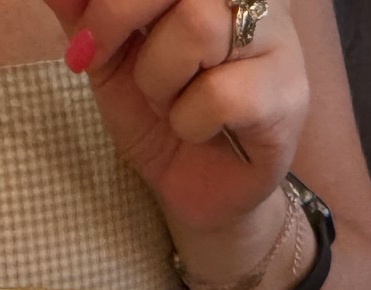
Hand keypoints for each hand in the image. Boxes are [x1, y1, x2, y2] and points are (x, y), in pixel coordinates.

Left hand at [46, 0, 309, 235]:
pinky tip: (198, 132)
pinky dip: (189, 121)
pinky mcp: (289, 97)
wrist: (193, 189)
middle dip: (116, 14)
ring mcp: (278, 41)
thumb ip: (85, 11)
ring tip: (166, 103)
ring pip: (199, 27)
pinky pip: (221, 94)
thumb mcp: (107, 55)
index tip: (81, 30)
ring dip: (158, 77)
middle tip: (95, 56)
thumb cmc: (158, 112)